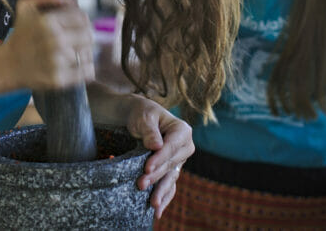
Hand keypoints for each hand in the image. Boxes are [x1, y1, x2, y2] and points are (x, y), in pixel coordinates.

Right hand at [3, 0, 94, 90]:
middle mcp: (54, 41)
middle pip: (88, 35)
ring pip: (88, 53)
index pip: (82, 17)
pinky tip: (75, 65)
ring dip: (84, 52)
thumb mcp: (25, 6)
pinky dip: (85, 68)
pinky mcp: (59, 79)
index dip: (80, 19)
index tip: (73, 24)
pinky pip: (87, 72)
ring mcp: (57, 61)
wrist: (9, 65)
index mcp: (48, 22)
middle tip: (75, 38)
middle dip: (84, 35)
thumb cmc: (21, 34)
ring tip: (72, 51)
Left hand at [123, 96, 193, 219]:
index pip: (171, 147)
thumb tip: (156, 146)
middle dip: (156, 176)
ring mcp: (179, 161)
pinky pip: (170, 185)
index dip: (160, 158)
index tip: (147, 168)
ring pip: (171, 178)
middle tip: (141, 184)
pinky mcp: (172, 170)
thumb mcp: (144, 117)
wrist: (139, 118)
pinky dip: (164, 197)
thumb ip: (150, 131)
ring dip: (160, 190)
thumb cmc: (142, 114)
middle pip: (170, 164)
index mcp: (183, 130)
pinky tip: (157, 211)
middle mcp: (185, 147)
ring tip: (152, 204)